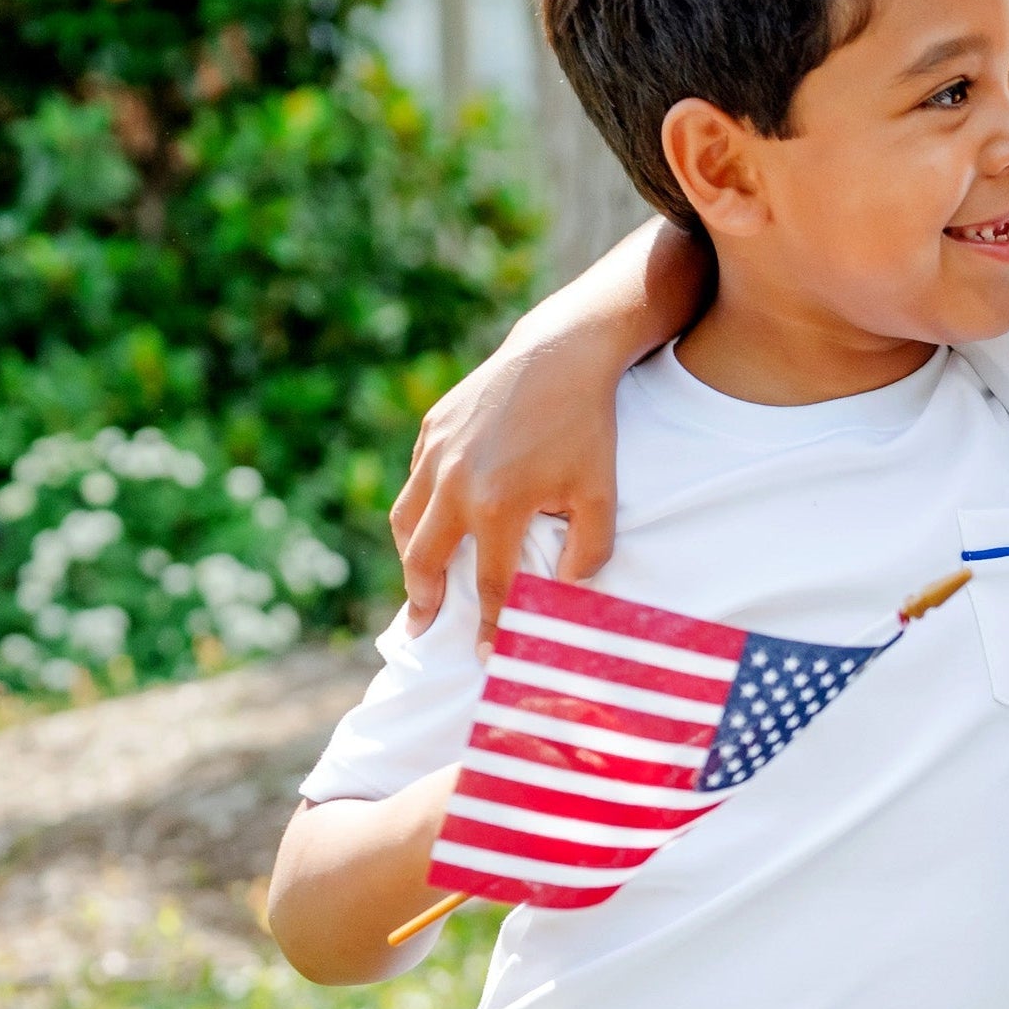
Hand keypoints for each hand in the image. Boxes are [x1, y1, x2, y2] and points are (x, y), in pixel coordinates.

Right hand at [388, 217, 709, 648]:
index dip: (488, 624)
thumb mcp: (600, 494)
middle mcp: (453, 483)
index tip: (486, 654)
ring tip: (420, 581)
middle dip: (423, 599)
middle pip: (426, 559)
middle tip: (421, 627)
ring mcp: (436, 453)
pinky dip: (419, 509)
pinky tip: (434, 522)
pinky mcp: (432, 428)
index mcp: (495, 506)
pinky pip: (416, 481)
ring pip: (407, 519)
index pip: (489, 584)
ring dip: (412, 555)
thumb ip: (588, 551)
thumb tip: (564, 590)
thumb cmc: (586, 427)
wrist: (560, 354)